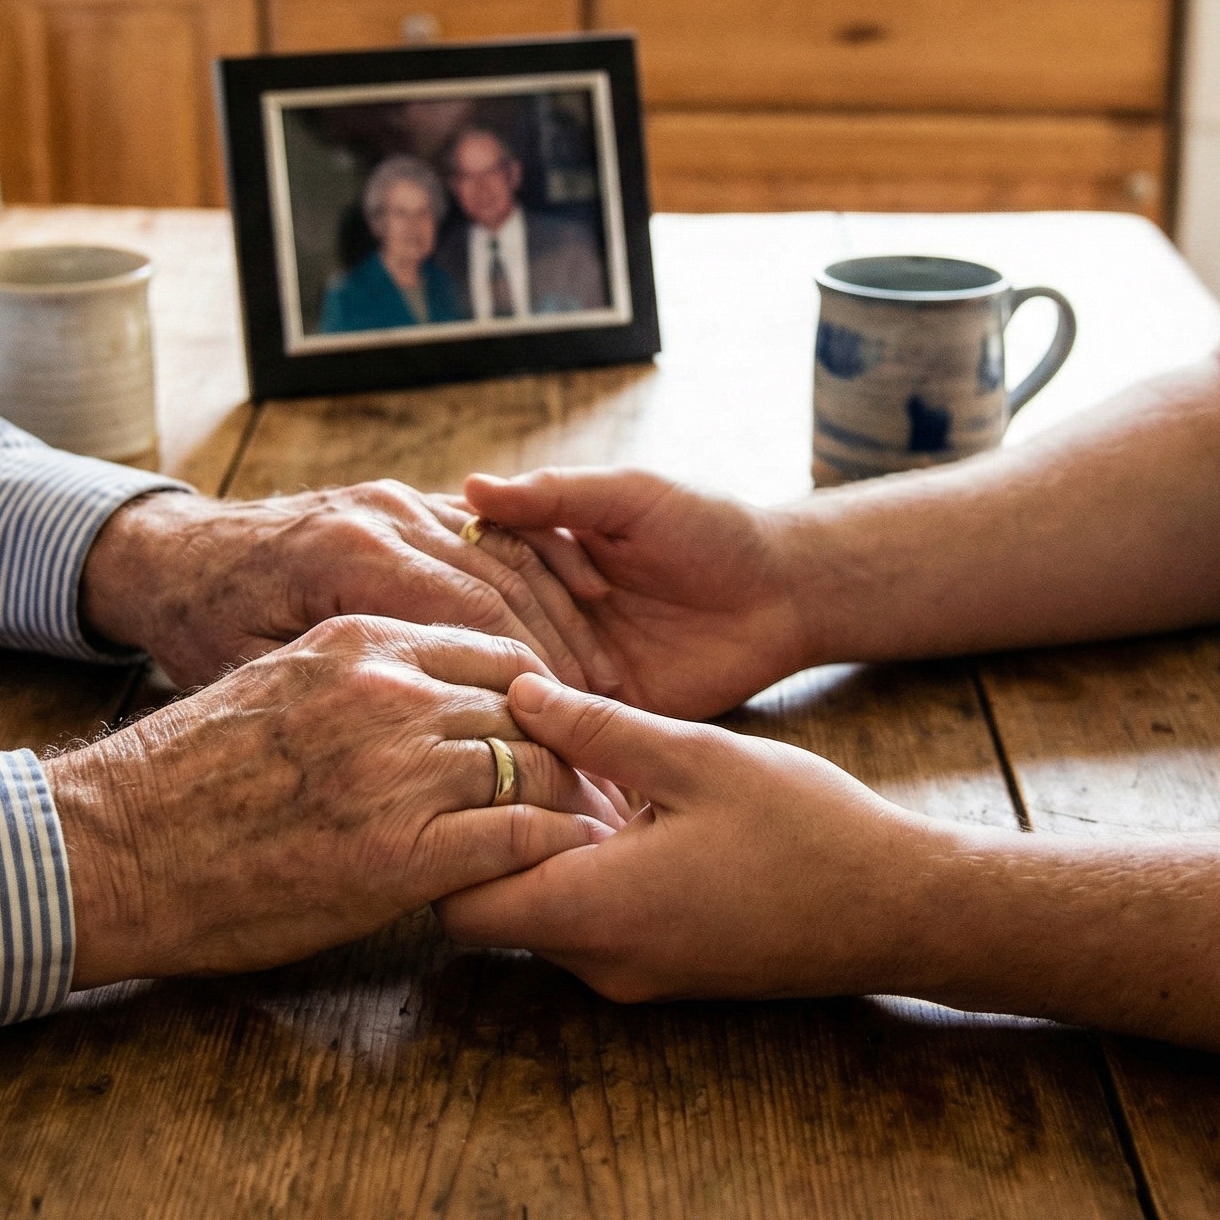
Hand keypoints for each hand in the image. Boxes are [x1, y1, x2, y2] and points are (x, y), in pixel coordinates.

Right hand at [46, 618, 622, 986]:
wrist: (114, 847)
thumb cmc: (185, 775)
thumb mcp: (276, 684)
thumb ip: (355, 679)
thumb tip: (417, 697)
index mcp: (358, 640)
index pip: (492, 644)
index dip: (537, 684)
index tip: (559, 717)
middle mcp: (389, 690)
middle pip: (523, 701)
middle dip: (567, 740)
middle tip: (605, 774)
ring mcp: (398, 768)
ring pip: (533, 763)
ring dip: (573, 797)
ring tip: (603, 823)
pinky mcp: (400, 852)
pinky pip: (516, 838)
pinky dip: (555, 851)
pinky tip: (575, 864)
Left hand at [80, 484, 607, 691]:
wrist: (169, 561)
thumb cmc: (202, 633)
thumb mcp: (260, 673)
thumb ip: (349, 700)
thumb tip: (438, 760)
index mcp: (352, 553)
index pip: (477, 614)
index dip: (533, 679)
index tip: (570, 734)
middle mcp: (384, 514)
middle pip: (503, 583)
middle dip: (560, 652)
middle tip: (604, 716)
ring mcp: (397, 501)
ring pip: (506, 555)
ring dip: (558, 617)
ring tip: (598, 683)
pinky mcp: (403, 502)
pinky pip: (488, 536)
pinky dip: (533, 580)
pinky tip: (567, 630)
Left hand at [437, 672, 925, 1001]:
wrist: (901, 910)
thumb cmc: (806, 830)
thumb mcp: (697, 756)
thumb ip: (598, 729)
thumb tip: (517, 691)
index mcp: (596, 911)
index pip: (456, 905)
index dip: (445, 836)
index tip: (459, 764)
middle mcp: (601, 960)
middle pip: (493, 908)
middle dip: (490, 831)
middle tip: (502, 746)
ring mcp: (634, 971)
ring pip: (544, 908)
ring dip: (543, 843)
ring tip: (558, 756)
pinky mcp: (664, 965)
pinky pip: (593, 916)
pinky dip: (585, 863)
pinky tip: (615, 793)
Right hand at [461, 468, 810, 717]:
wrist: (782, 594)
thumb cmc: (710, 527)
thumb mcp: (631, 495)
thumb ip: (557, 494)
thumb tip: (470, 486)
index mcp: (549, 550)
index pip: (482, 563)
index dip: (464, 571)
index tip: (436, 579)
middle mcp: (551, 606)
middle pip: (492, 625)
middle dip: (479, 636)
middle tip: (446, 655)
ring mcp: (576, 660)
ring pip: (518, 677)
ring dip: (503, 686)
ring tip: (470, 699)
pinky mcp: (607, 709)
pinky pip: (563, 723)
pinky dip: (542, 727)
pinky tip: (516, 734)